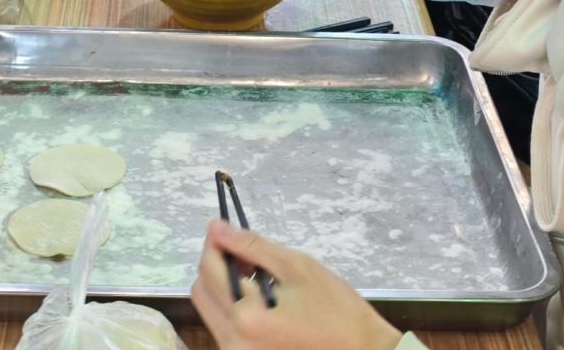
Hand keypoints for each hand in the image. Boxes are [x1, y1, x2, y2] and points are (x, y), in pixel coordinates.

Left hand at [189, 221, 401, 349]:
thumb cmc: (337, 310)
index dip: (213, 241)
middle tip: (242, 251)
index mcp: (247, 318)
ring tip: (256, 274)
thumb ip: (251, 246)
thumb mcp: (296, 267)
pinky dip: (233, 305)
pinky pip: (224, 326)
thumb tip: (218, 229)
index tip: (222, 225)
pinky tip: (259, 295)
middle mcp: (235, 343)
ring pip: (210, 309)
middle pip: (201, 291)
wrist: (361, 349)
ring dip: (223, 285)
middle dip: (215, 264)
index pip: (210, 269)